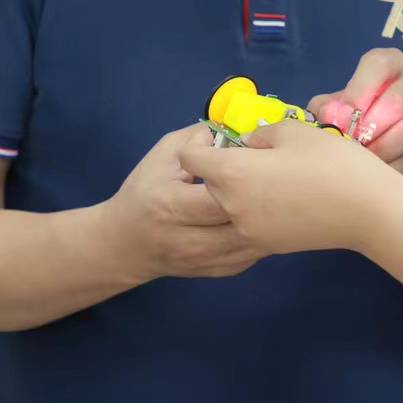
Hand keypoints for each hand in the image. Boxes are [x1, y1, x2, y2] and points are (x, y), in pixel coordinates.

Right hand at [98, 124, 262, 282]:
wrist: (125, 244)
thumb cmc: (144, 192)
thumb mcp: (161, 156)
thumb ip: (194, 139)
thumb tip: (231, 130)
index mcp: (170, 205)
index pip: (217, 198)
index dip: (240, 181)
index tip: (251, 164)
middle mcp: (187, 239)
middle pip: (239, 222)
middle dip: (261, 201)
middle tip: (274, 181)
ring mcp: (203, 261)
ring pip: (252, 243)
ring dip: (269, 221)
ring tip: (277, 198)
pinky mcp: (216, 272)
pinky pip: (251, 256)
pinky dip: (264, 239)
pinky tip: (266, 220)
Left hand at [178, 121, 402, 255]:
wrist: (369, 211)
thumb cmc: (332, 162)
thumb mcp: (295, 131)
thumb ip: (261, 134)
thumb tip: (248, 144)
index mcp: (232, 174)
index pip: (190, 160)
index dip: (199, 144)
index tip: (221, 137)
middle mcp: (231, 206)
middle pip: (208, 184)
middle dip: (220, 167)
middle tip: (251, 154)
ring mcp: (249, 231)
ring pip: (227, 205)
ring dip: (237, 190)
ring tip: (269, 176)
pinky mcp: (268, 245)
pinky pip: (246, 222)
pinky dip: (254, 208)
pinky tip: (283, 197)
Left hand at [311, 48, 402, 187]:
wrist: (401, 140)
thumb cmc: (366, 114)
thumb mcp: (345, 104)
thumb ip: (330, 106)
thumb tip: (328, 116)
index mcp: (393, 63)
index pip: (379, 65)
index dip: (358, 91)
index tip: (343, 119)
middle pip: (397, 102)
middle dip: (369, 128)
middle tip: (351, 146)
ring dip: (381, 151)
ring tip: (363, 162)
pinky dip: (394, 168)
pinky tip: (380, 174)